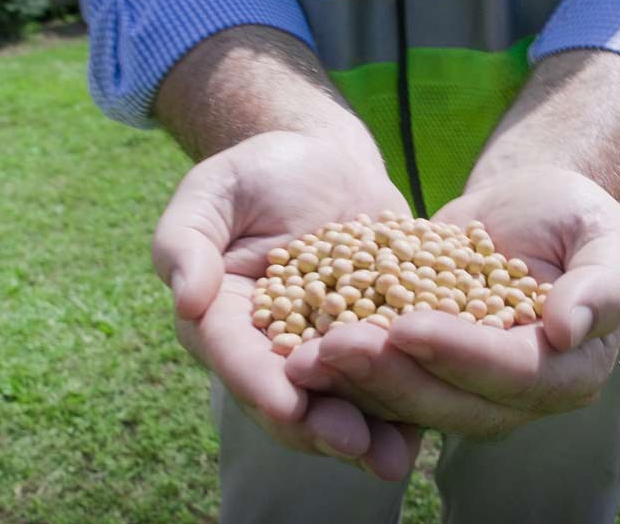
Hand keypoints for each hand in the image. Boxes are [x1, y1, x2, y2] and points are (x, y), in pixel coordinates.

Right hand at [152, 130, 419, 478]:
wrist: (324, 162)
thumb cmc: (258, 172)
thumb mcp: (213, 191)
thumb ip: (185, 241)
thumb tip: (186, 297)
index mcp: (222, 322)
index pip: (237, 360)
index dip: (260, 385)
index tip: (286, 405)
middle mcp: (271, 350)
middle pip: (292, 398)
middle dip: (321, 426)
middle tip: (355, 444)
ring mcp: (326, 352)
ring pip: (342, 402)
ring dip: (369, 433)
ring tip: (396, 456)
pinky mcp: (374, 342)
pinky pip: (389, 378)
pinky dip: (409, 404)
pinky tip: (434, 428)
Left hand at [285, 167, 619, 437]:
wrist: (529, 209)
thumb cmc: (576, 217)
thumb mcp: (605, 235)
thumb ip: (603, 284)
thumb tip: (568, 329)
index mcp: (570, 371)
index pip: (514, 373)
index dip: (462, 354)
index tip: (410, 326)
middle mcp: (516, 396)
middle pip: (451, 402)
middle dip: (389, 377)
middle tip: (332, 347)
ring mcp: (466, 390)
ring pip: (408, 401)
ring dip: (354, 383)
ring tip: (302, 355)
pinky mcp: (425, 372)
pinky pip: (383, 380)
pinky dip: (342, 370)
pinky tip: (297, 347)